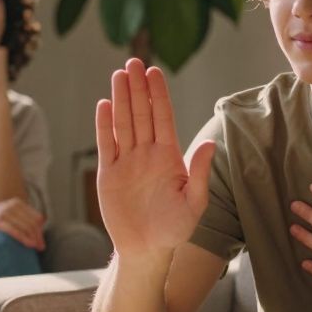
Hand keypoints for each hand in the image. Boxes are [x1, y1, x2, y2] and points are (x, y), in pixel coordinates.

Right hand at [0, 198, 46, 250]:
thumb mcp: (6, 213)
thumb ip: (20, 217)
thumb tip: (40, 227)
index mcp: (17, 203)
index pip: (36, 217)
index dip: (41, 230)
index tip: (41, 240)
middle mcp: (12, 206)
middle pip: (33, 223)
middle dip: (39, 236)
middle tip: (41, 247)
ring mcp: (4, 213)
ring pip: (26, 227)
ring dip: (34, 239)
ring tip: (36, 248)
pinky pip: (15, 231)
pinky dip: (24, 239)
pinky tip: (29, 245)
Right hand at [95, 58, 214, 257]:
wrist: (147, 251)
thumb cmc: (175, 229)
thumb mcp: (193, 204)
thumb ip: (198, 173)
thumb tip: (207, 143)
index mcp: (169, 157)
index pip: (163, 118)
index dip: (158, 95)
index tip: (154, 72)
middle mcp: (147, 154)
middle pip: (141, 114)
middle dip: (138, 88)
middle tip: (133, 61)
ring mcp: (127, 162)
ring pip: (123, 123)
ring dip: (121, 98)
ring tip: (119, 74)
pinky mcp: (108, 174)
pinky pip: (106, 145)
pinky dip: (105, 125)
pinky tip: (104, 105)